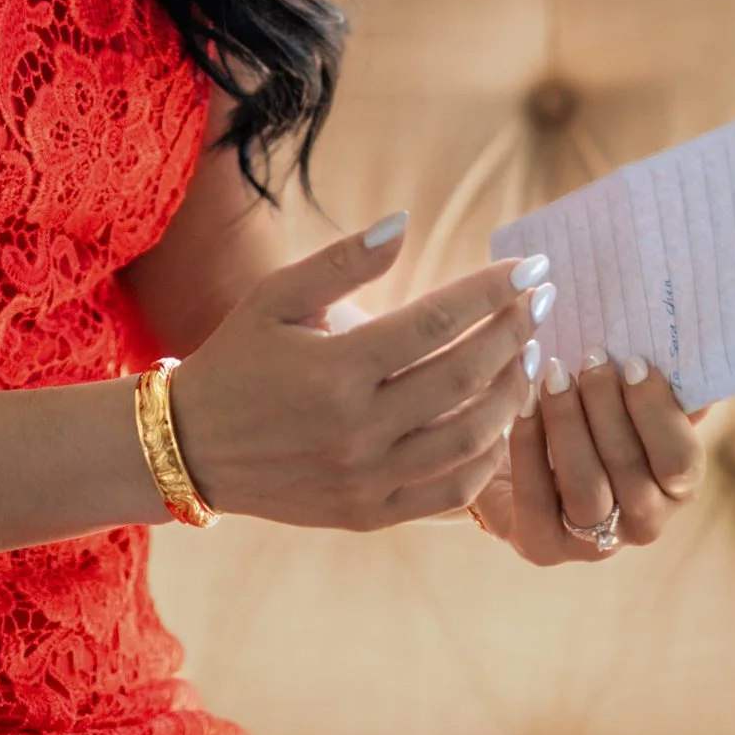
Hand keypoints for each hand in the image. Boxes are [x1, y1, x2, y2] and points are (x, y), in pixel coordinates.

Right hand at [168, 219, 548, 532]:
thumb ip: (343, 261)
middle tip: (541, 301)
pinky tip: (500, 417)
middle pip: (463, 378)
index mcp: (334, 370)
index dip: (490, 291)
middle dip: (514, 333)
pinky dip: (488, 454)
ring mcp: (367, 479)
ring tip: (527, 354)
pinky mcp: (372, 513)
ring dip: (511, 392)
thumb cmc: (239, 357)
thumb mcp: (276, 296)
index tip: (530, 266)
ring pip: (469, 439)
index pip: (435, 322)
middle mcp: (355, 430)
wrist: (193, 448)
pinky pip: (452, 490)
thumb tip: (405, 221)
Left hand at [470, 347, 707, 566]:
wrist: (520, 464)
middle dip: (607, 406)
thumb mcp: (629, 402)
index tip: (633, 362)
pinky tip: (524, 401)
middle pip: (631, 472)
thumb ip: (663, 387)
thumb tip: (688, 353)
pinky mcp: (541, 546)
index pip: (681, 462)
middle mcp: (643, 524)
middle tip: (590, 357)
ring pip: (587, 489)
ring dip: (569, 424)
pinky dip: (528, 442)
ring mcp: (592, 544)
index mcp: (677, 489)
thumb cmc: (590, 419)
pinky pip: (535, 496)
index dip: (657, 411)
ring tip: (555, 376)